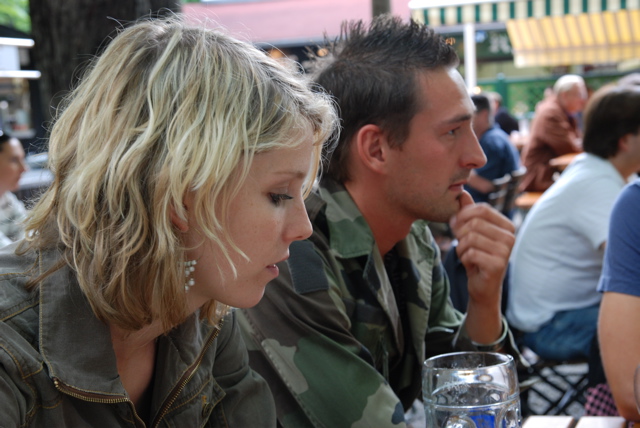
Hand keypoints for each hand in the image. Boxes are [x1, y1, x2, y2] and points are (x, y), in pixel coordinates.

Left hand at [450, 191, 514, 341]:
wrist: (482, 285)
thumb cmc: (477, 255)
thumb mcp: (471, 231)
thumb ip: (468, 212)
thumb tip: (461, 192)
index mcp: (506, 225)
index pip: (481, 208)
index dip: (462, 214)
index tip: (455, 224)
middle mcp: (511, 236)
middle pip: (474, 223)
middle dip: (460, 233)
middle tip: (460, 242)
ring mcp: (506, 250)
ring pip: (470, 237)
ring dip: (461, 247)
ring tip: (466, 254)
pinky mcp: (498, 264)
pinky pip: (470, 252)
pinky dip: (463, 257)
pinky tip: (470, 263)